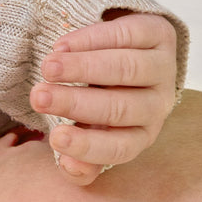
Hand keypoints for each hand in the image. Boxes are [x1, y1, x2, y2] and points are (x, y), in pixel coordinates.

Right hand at [29, 10, 177, 184]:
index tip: (55, 137)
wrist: (119, 54)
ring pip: (126, 69)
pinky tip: (63, 45)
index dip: (88, 146)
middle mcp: (157, 105)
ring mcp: (162, 68)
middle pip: (120, 107)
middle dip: (75, 102)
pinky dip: (92, 39)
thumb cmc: (98, 97)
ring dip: (83, 67)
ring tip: (47, 67)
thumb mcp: (87, 127)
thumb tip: (68, 168)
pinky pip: (128, 35)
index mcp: (140, 135)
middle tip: (38, 96)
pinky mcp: (159, 33)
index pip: (120, 148)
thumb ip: (77, 151)